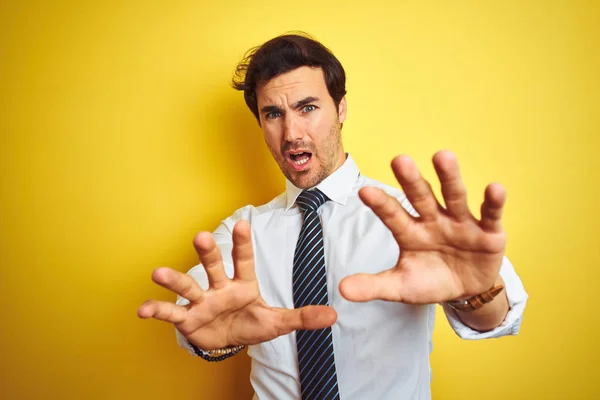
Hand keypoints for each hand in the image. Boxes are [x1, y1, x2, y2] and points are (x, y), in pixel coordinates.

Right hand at [138, 220, 336, 349]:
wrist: (228, 340)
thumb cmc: (251, 323)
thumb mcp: (278, 322)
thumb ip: (303, 317)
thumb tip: (334, 316)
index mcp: (242, 284)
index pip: (244, 260)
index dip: (243, 243)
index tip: (243, 223)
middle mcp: (219, 287)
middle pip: (213, 266)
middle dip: (207, 252)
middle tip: (200, 236)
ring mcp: (201, 302)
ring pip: (188, 287)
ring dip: (174, 280)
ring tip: (158, 272)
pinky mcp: (188, 319)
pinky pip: (171, 314)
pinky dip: (157, 311)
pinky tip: (142, 311)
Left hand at [339, 150, 505, 303]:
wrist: (466, 290)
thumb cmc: (430, 280)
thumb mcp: (401, 286)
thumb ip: (374, 285)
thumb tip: (341, 290)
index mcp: (410, 232)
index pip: (393, 216)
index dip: (381, 205)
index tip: (365, 192)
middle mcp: (433, 220)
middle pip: (421, 197)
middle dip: (411, 180)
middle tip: (399, 160)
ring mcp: (461, 223)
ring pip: (454, 197)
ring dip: (449, 177)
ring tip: (442, 156)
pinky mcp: (488, 232)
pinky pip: (490, 215)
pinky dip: (493, 202)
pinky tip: (494, 188)